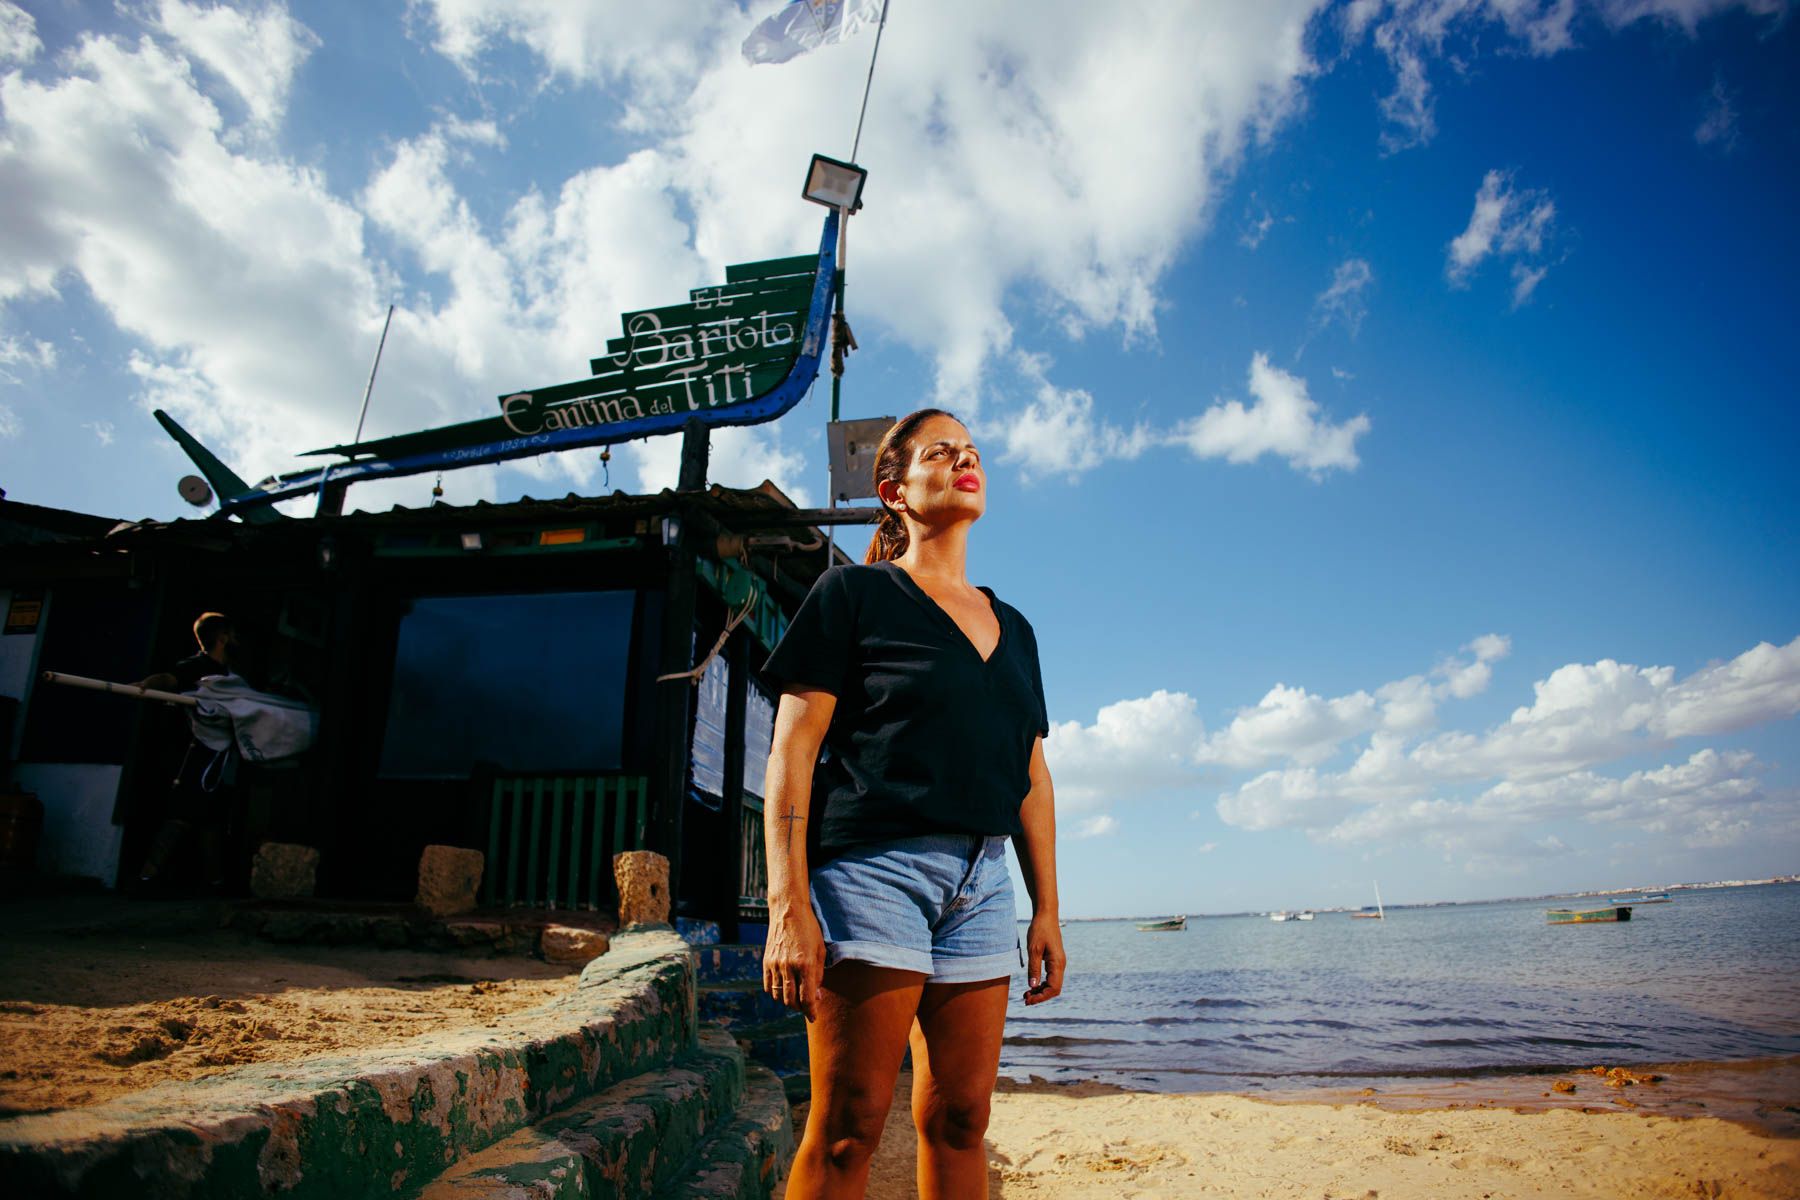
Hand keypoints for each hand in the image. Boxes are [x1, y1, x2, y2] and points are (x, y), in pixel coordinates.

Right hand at [762, 902, 825, 1019]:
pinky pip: (769, 986)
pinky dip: (776, 993)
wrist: (788, 911)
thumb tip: (816, 997)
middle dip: (800, 1008)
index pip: (807, 998)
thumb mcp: (820, 951)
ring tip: (796, 998)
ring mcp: (775, 965)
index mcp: (805, 965)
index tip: (813, 1017)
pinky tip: (784, 989)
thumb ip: (818, 976)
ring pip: (779, 996)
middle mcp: (789, 967)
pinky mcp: (766, 962)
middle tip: (806, 1007)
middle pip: (791, 1001)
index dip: (811, 1012)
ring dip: (788, 1002)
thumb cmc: (809, 930)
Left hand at [1022, 911, 1065, 1005]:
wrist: (1046, 915)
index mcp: (1058, 963)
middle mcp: (1060, 965)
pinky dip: (1041, 983)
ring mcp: (1058, 963)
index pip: (1053, 988)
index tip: (1028, 1000)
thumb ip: (1034, 968)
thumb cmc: (1040, 930)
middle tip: (1025, 999)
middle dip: (1040, 996)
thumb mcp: (1034, 949)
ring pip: (1052, 984)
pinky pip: (1050, 977)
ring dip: (1040, 991)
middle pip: (1054, 989)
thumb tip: (1032, 986)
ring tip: (1026, 994)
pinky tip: (1031, 985)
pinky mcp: (1054, 960)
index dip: (1041, 997)